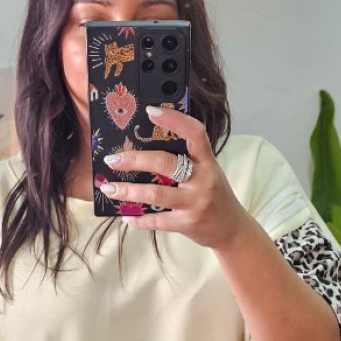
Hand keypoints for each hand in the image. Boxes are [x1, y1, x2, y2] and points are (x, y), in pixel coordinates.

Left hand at [97, 106, 248, 250]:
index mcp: (208, 161)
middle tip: (112, 159)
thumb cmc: (215, 195)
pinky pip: (157, 220)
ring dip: (128, 191)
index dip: (174, 119)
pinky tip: (126, 216)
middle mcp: (203, 179)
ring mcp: (195, 203)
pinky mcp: (187, 224)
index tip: (150, 110)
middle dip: (134, 160)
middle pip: (165, 163)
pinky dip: (138, 219)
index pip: (194, 133)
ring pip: (155, 193)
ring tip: (108, 188)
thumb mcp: (208, 172)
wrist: (232, 229)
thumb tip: (149, 147)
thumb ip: (187, 159)